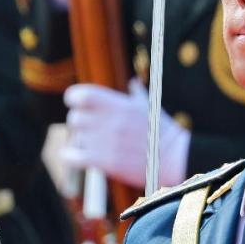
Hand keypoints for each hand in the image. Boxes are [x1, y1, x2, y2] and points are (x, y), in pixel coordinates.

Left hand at [61, 80, 189, 190]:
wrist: (175, 158)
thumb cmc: (163, 131)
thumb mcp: (150, 106)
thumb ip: (136, 93)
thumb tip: (133, 81)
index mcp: (118, 104)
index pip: (81, 94)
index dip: (74, 98)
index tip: (77, 104)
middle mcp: (108, 121)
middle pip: (74, 118)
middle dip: (79, 123)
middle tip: (88, 129)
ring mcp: (105, 142)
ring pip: (75, 138)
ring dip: (80, 141)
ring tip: (92, 145)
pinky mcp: (104, 162)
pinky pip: (72, 158)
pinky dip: (70, 157)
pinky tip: (76, 157)